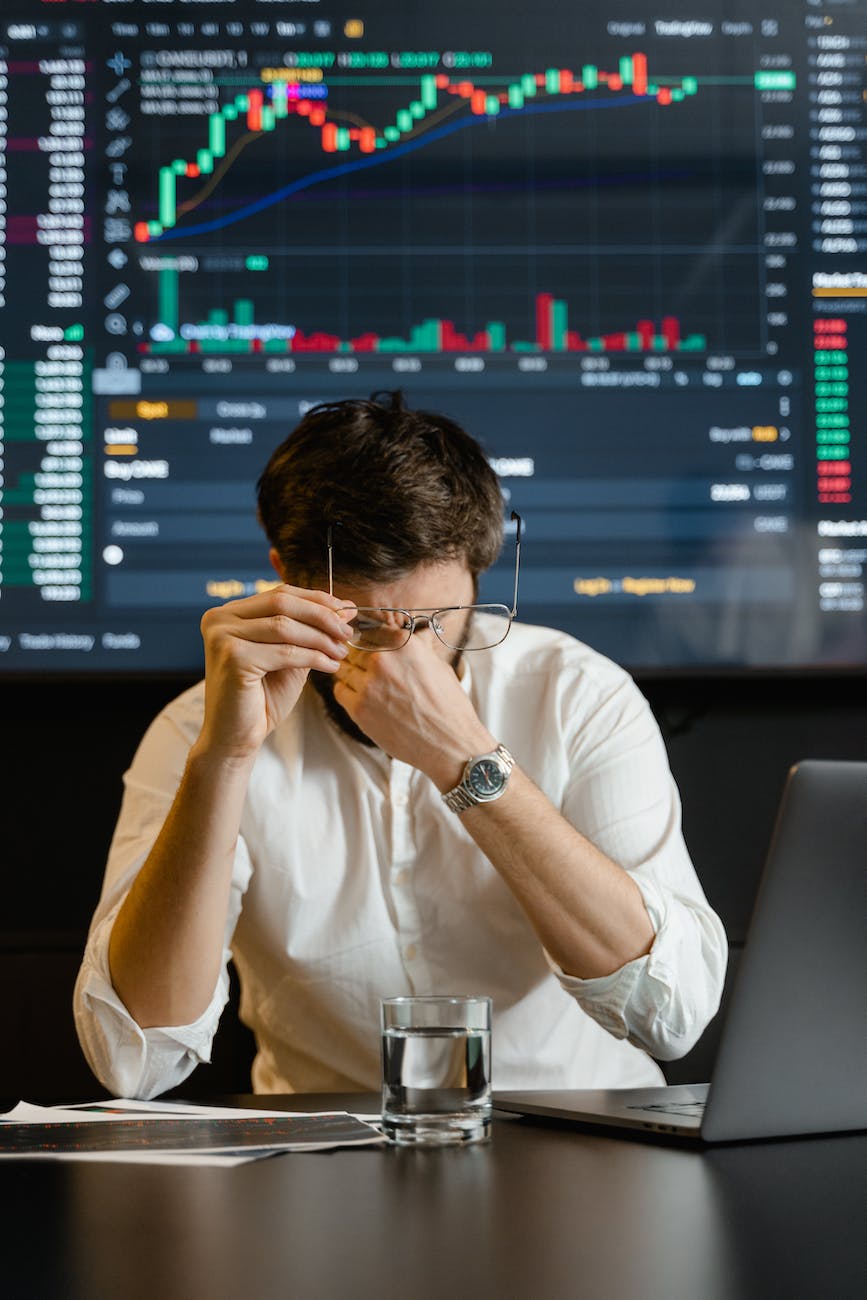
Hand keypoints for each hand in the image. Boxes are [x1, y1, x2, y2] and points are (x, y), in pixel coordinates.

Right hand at [196, 586, 354, 759]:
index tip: (345, 612)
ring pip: (285, 627)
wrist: (236, 738)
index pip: (279, 594)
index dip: (316, 600)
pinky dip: (314, 658)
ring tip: (341, 652)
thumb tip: (345, 609)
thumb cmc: (261, 699)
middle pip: (281, 603)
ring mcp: (223, 636)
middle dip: (321, 616)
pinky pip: (285, 652)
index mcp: (229, 614)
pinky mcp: (233, 658)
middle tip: (347, 632)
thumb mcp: (290, 658)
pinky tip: (330, 666)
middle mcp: (219, 619)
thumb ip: (310, 632)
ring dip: (321, 639)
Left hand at [332, 629, 495, 789]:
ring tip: (368, 686)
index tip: (370, 646)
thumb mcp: (438, 666)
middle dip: (360, 658)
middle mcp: (382, 660)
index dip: (371, 640)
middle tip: (369, 670)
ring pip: (345, 669)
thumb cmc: (448, 707)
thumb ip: (418, 647)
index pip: (371, 631)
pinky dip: (347, 692)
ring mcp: (368, 685)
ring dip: (353, 675)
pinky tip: (362, 698)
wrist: (450, 744)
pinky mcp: (359, 708)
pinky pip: (340, 691)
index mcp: (403, 644)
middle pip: (354, 649)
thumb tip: (414, 634)